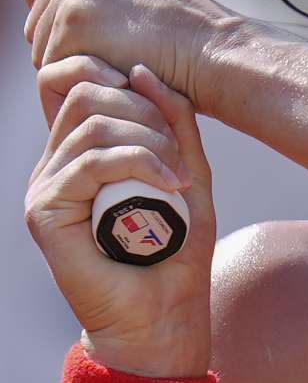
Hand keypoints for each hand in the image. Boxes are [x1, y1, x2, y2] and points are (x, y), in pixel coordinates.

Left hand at [12, 0, 245, 113]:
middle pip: (34, 12)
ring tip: (120, 53)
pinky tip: (116, 66)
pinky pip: (52, 63)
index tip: (80, 23)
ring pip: (40, 41)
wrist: (212, 48)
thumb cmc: (182, 24)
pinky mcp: (75, 20)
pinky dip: (82, 74)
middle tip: (113, 44)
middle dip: (62, 37)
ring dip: (72, 57)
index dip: (48, 4)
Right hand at [26, 55, 216, 376]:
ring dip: (150, 141)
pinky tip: (171, 185)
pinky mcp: (46, 211)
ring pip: (92, 123)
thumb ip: (173, 123)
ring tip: (179, 179)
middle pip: (87, 92)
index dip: (113, 72)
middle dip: (145, 110)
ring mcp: (47, 185)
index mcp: (83, 149)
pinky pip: (91, 162)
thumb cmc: (176, 248)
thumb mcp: (187, 171)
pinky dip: (140, 164)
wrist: (162, 312)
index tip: (158, 100)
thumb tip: (141, 71)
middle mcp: (58, 162)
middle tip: (179, 155)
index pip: (76, 80)